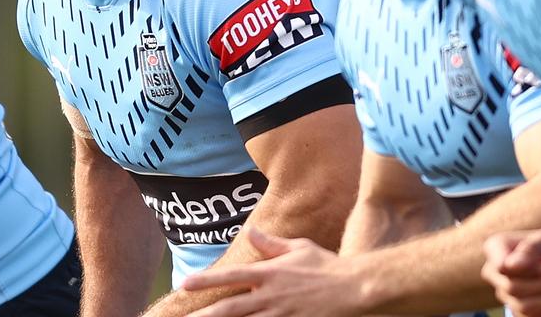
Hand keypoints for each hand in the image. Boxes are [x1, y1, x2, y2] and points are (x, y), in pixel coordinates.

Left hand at [179, 227, 364, 316]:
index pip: (232, 277)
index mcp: (270, 273)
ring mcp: (281, 315)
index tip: (185, 284)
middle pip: (231, 309)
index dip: (207, 280)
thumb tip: (250, 231)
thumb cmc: (327, 266)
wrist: (355, 288)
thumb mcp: (298, 248)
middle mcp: (271, 296)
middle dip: (206, 316)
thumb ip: (271, 244)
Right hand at [481, 220, 540, 316]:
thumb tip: (508, 265)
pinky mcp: (518, 308)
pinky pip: (532, 316)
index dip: (527, 270)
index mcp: (495, 248)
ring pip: (522, 306)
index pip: (501, 267)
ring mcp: (504, 292)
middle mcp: (494, 271)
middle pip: (511, 288)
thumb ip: (530, 248)